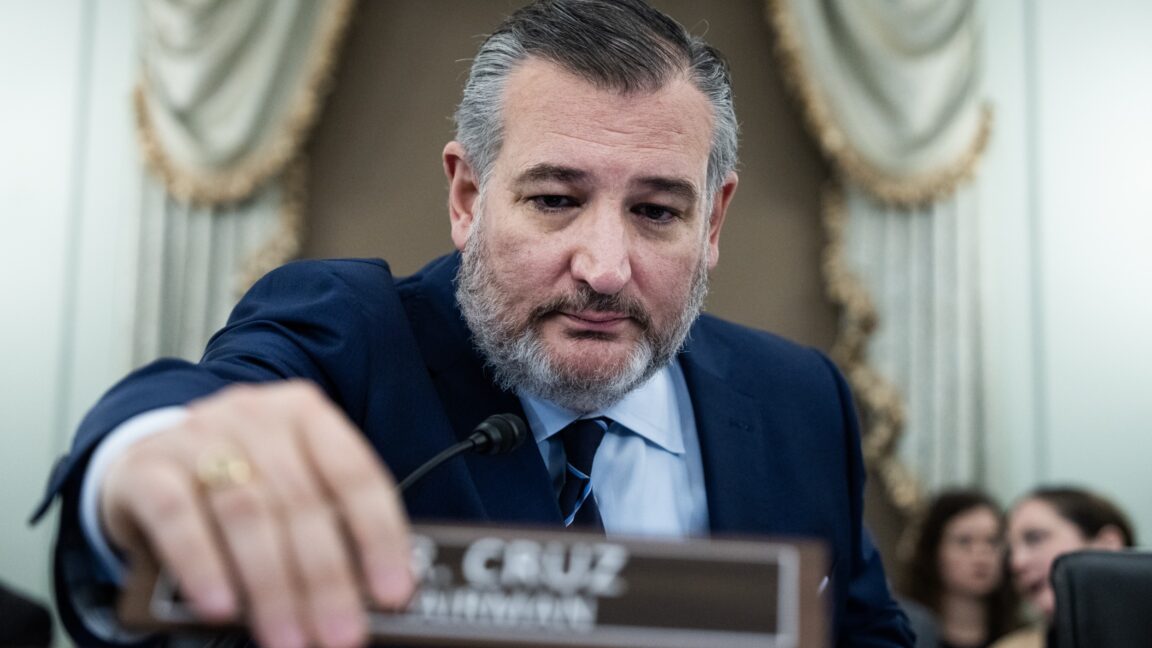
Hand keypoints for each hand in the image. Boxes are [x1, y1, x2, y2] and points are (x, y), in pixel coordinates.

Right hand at [100, 381, 413, 647]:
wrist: (146, 458)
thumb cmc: (238, 481)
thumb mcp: (289, 487)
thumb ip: (326, 526)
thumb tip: (368, 596)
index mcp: (306, 414)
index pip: (355, 474)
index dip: (379, 536)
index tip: (393, 591)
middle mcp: (255, 415)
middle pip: (301, 502)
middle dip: (326, 578)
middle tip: (339, 633)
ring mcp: (198, 437)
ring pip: (246, 513)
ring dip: (272, 586)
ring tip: (289, 638)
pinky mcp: (146, 468)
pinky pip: (179, 517)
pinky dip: (204, 565)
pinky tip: (221, 607)